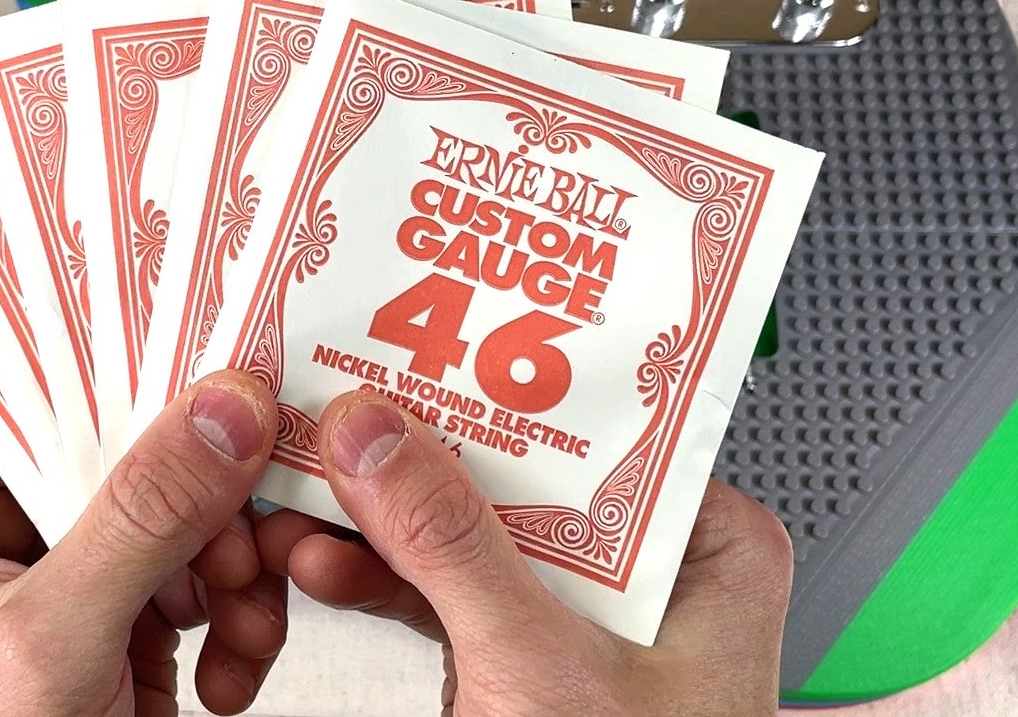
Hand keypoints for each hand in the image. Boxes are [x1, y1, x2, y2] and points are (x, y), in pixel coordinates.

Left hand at [0, 370, 287, 715]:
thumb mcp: (45, 643)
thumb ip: (137, 523)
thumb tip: (214, 415)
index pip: (41, 405)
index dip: (138, 395)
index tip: (225, 382)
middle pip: (124, 467)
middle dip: (204, 517)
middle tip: (251, 541)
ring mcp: (48, 590)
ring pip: (173, 530)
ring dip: (232, 578)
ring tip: (246, 625)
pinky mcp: (102, 637)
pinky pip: (189, 594)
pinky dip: (230, 630)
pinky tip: (229, 670)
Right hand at [256, 390, 792, 715]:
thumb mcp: (541, 667)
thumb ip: (453, 548)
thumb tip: (376, 436)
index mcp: (708, 548)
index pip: (594, 428)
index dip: (490, 388)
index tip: (404, 350)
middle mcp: (650, 569)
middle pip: (516, 471)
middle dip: (413, 457)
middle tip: (335, 414)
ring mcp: (579, 614)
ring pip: (466, 530)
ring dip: (379, 521)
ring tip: (310, 498)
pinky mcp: (521, 656)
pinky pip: (443, 592)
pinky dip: (380, 581)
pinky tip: (325, 564)